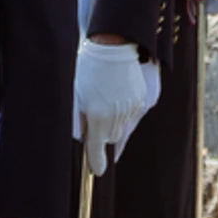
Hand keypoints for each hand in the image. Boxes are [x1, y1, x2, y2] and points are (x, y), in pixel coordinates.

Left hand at [72, 35, 160, 172]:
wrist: (114, 46)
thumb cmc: (88, 69)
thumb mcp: (74, 95)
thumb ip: (75, 122)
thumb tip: (78, 140)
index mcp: (97, 117)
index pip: (96, 150)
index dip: (97, 162)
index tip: (97, 171)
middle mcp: (116, 117)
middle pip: (111, 139)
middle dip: (103, 136)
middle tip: (94, 121)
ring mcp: (131, 109)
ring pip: (123, 128)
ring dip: (114, 124)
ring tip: (105, 102)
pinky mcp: (142, 100)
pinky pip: (132, 115)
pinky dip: (124, 112)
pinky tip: (117, 95)